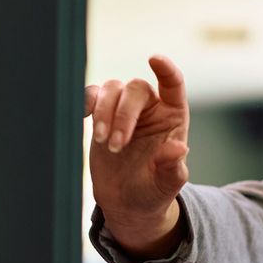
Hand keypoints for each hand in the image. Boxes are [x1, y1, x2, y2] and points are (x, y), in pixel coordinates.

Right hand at [85, 55, 190, 254]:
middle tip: (116, 145)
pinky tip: (83, 118)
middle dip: (123, 114)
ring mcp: (124, 109)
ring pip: (112, 89)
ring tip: (104, 142)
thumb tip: (179, 149)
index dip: (166, 69)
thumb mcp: (167, 184)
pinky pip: (91, 95)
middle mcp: (150, 107)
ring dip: (104, 112)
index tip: (154, 59)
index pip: (173, 84)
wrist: (127, 203)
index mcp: (173, 116)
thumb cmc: (153, 191)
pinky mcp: (101, 115)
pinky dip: (85, 101)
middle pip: (136, 88)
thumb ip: (173, 166)